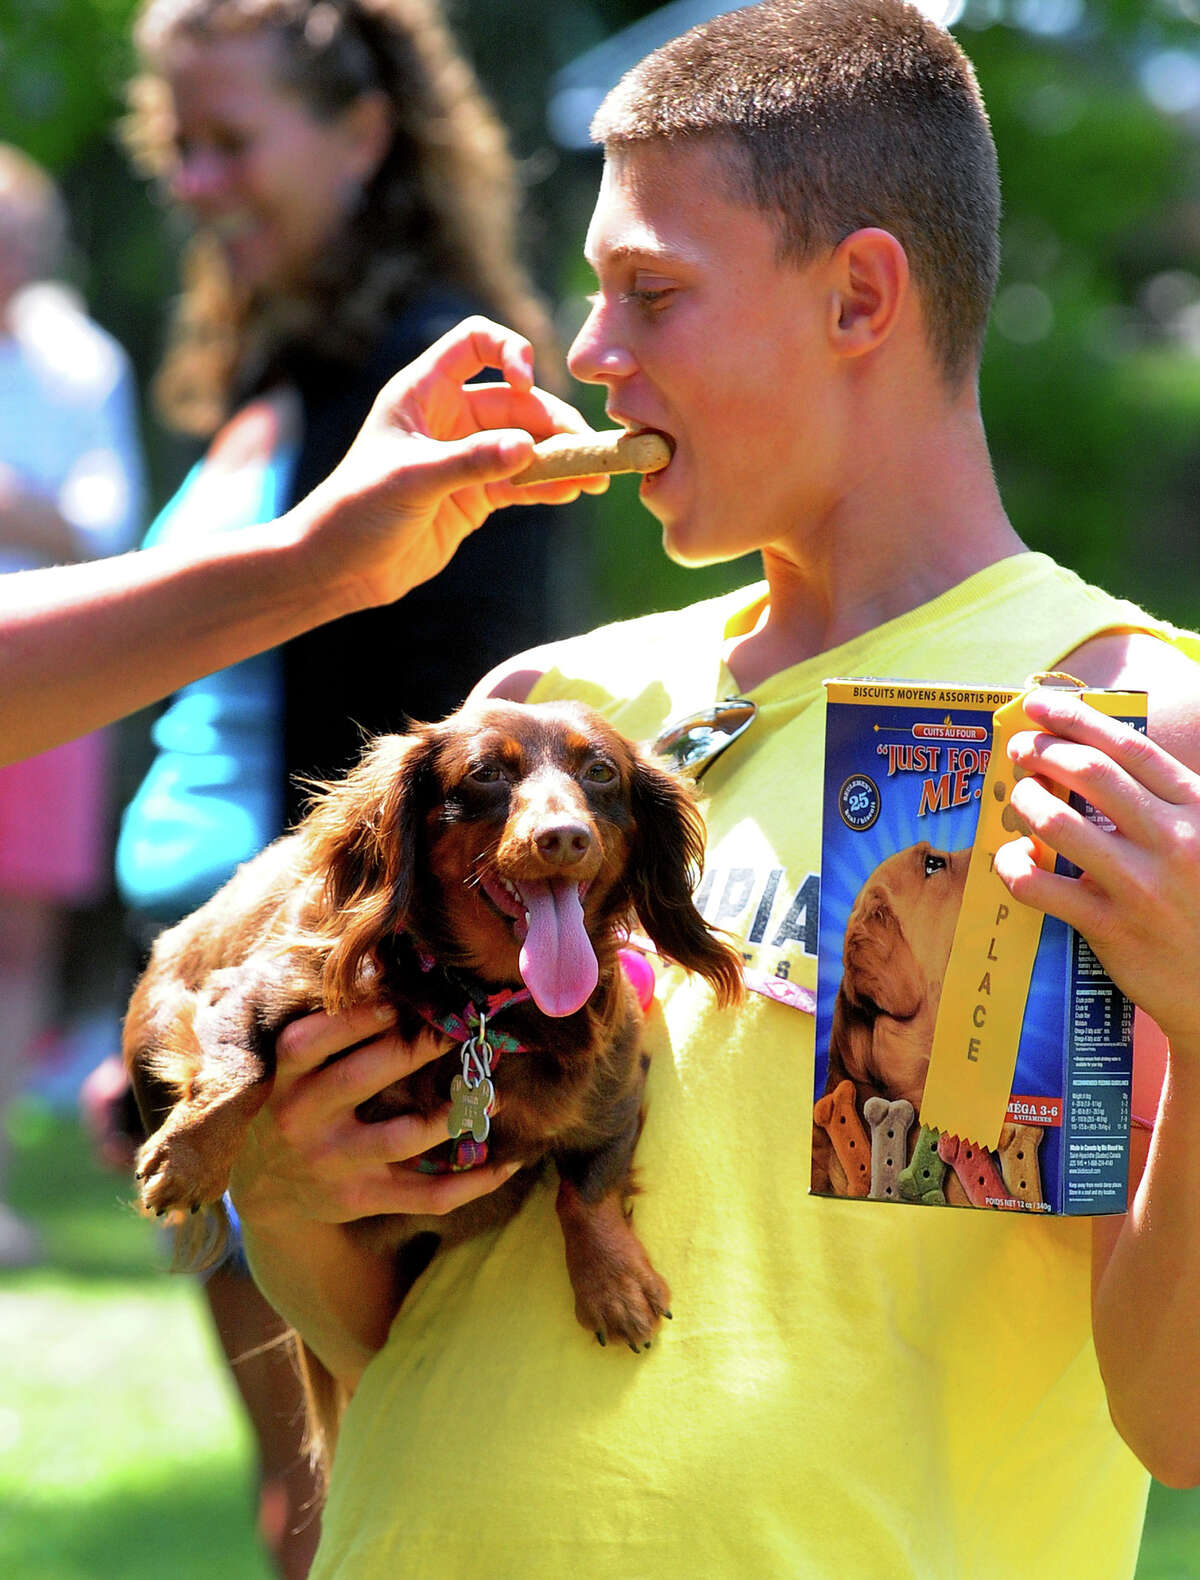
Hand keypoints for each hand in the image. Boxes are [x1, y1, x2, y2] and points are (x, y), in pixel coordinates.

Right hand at [227, 1000, 518, 1228]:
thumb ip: (325, 1031)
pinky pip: (424, 1197)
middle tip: (462, 1030)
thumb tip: (385, 971)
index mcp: (284, 1078)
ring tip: (493, 1094)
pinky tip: (506, 1165)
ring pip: (400, 1139)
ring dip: (453, 1115)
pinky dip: (470, 1184)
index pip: (309, 1042)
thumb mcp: (288, 1068)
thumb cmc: (292, 1102)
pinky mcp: (360, 1200)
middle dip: (415, 1050)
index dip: (351, 1019)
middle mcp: (302, 1120)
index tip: (395, 999)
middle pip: (360, 1078)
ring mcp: (332, 1164)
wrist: (266, 1191)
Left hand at [297, 315, 605, 609]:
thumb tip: (527, 449)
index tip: (527, 383)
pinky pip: (522, 483)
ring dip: (561, 459)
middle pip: (517, 403)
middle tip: (588, 451)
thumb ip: (470, 462)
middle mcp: (449, 417)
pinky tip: (572, 493)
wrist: (340, 568)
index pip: (475, 343)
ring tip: (596, 477)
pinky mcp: (476, 495)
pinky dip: (548, 487)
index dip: (508, 352)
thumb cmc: (357, 510)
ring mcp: (466, 457)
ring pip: (526, 445)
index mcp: (424, 392)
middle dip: (555, 424)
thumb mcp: (412, 479)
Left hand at [994, 687, 1199, 1050]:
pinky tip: (1012, 859)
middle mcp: (1172, 840)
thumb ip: (1167, 802)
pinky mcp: (1112, 927)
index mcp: (1198, 808)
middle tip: (1019, 748)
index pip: (1129, 749)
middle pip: (1091, 774)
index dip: (1078, 719)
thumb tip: (1103, 760)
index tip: (1040, 705)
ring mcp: (1140, 885)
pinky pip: (1042, 887)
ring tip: (1017, 798)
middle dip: (1043, 751)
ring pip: (1058, 824)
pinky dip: (1014, 868)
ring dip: (1026, 802)